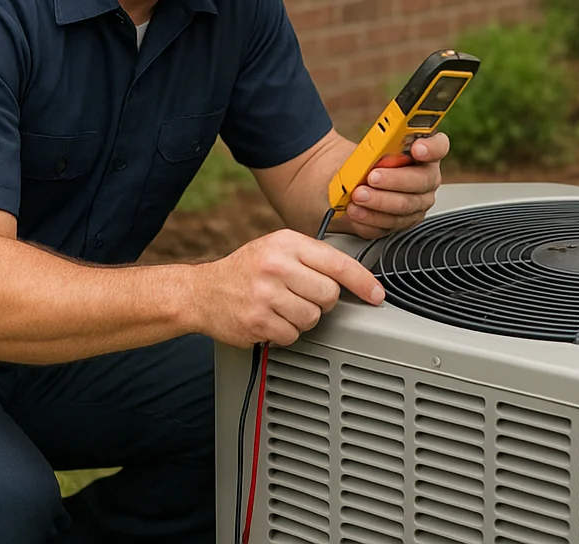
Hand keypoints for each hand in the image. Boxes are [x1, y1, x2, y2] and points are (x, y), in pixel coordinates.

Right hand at [189, 228, 383, 347]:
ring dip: (303, 319)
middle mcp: (276, 266)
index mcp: (286, 243)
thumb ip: (312, 258)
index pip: (337, 263)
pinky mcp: (257, 321)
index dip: (362, 282)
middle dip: (322, 301)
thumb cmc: (247, 270)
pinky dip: (285, 333)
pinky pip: (292, 335)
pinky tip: (270, 319)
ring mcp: (265, 294)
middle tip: (301, 296)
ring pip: (313, 318)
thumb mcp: (278, 248)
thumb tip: (354, 277)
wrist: (202, 292)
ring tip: (282, 307)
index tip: (376, 295)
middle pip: (329, 295)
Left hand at [346, 132, 448, 239]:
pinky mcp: (404, 221)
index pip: (439, 146)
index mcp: (423, 151)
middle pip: (422, 180)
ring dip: (379, 201)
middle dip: (395, 179)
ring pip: (406, 205)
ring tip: (358, 195)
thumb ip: (374, 145)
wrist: (351, 184)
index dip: (431, 148)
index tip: (417, 148)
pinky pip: (391, 223)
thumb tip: (369, 150)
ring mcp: (418, 201)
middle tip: (373, 177)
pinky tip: (357, 210)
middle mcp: (426, 177)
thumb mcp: (365, 146)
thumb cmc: (362, 161)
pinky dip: (370, 217)